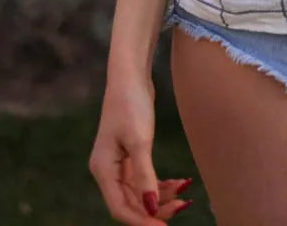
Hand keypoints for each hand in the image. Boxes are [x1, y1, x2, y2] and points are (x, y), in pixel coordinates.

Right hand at [88, 76, 193, 221]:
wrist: (130, 74)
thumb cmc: (131, 104)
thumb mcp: (139, 141)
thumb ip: (144, 177)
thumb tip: (150, 208)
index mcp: (103, 170)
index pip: (120, 208)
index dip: (141, 221)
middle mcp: (106, 170)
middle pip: (129, 202)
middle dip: (154, 209)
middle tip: (181, 207)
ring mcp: (117, 162)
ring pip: (138, 192)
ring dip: (159, 197)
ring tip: (184, 196)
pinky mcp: (129, 153)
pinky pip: (143, 179)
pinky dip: (159, 183)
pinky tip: (178, 183)